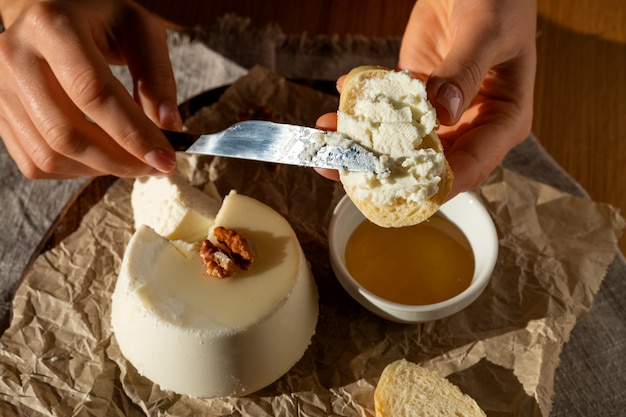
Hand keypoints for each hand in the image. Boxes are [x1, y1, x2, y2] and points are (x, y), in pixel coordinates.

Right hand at [0, 0, 180, 178]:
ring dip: (101, 169)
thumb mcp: (140, 30)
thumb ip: (157, 75)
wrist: (52, 10)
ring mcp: (0, 86)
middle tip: (156, 165)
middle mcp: (16, 56)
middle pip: (67, 133)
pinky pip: (35, 162)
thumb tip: (169, 125)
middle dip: (120, 160)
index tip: (166, 159)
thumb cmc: (101, 18)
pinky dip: (76, 170)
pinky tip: (103, 157)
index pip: (94, 94)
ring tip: (133, 160)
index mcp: (52, 26)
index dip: (133, 134)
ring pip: (50, 155)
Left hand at [317, 0, 535, 199]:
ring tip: (330, 140)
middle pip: (429, 163)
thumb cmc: (499, 2)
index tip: (398, 191)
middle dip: (386, 169)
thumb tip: (443, 112)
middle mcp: (471, 125)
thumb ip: (464, 71)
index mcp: (502, 121)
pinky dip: (362, 113)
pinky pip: (387, 112)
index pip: (471, 166)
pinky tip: (336, 109)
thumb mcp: (487, 33)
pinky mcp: (416, 94)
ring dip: (365, 144)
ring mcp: (440, 113)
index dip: (436, 184)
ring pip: (401, 142)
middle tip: (346, 167)